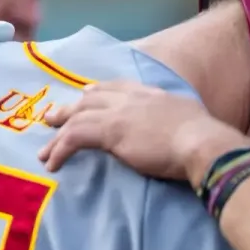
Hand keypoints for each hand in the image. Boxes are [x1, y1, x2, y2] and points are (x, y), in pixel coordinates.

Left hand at [39, 80, 249, 183]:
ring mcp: (119, 113)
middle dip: (70, 108)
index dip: (98, 92)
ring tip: (45, 150)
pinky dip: (60, 149)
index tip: (86, 95)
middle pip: (91, 98)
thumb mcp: (189, 119)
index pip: (117, 87)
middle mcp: (132, 98)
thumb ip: (176, 121)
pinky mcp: (110, 132)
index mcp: (152, 94)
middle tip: (52, 117)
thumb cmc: (204, 138)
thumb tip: (179, 133)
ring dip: (58, 134)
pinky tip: (53, 162)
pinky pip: (74, 137)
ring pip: (77, 117)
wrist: (202, 142)